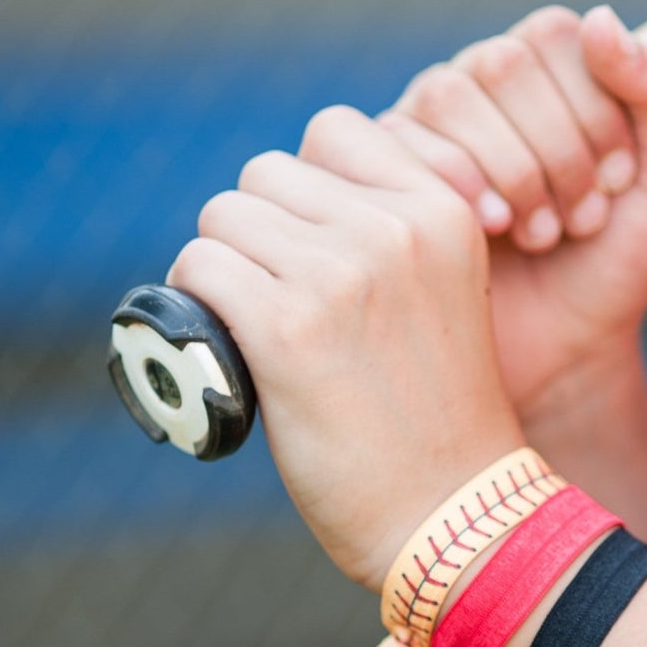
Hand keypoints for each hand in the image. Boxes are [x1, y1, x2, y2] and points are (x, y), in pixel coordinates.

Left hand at [166, 111, 522, 590]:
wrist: (452, 515)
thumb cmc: (439, 418)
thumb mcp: (446, 293)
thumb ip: (389, 235)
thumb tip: (286, 198)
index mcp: (443, 211)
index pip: (335, 131)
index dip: (306, 186)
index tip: (312, 247)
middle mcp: (393, 228)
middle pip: (265, 174)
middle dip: (258, 232)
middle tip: (276, 300)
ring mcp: (339, 274)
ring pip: (222, 216)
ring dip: (222, 267)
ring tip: (252, 326)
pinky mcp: (285, 328)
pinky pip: (200, 269)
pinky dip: (194, 306)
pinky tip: (223, 345)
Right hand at [379, 5, 646, 421]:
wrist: (558, 355)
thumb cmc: (612, 267)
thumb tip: (599, 18)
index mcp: (548, 71)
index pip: (556, 33)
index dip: (593, 108)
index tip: (617, 182)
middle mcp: (480, 85)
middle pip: (502, 62)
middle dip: (554, 150)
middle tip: (580, 220)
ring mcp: (425, 125)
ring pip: (447, 96)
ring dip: (509, 172)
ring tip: (541, 236)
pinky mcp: (381, 173)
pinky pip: (399, 144)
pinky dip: (459, 189)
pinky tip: (491, 238)